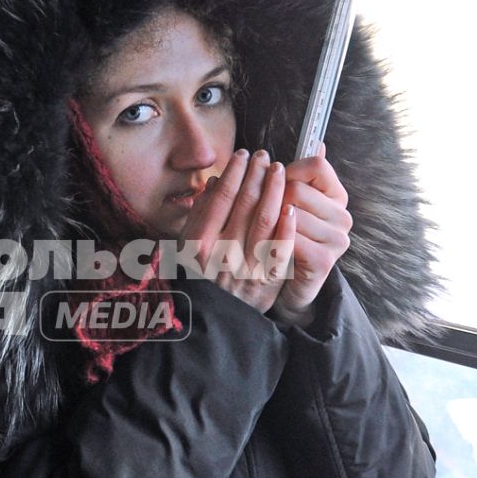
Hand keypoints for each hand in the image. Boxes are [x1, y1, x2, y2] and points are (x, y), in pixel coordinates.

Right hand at [181, 149, 295, 314]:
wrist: (214, 320)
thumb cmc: (199, 279)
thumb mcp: (185, 247)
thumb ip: (199, 215)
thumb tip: (213, 183)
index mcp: (199, 243)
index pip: (221, 197)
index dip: (235, 173)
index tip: (244, 156)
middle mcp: (222, 252)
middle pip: (245, 203)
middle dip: (257, 175)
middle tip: (265, 157)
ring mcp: (246, 266)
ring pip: (265, 219)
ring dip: (274, 191)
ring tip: (280, 172)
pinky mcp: (266, 280)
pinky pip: (280, 248)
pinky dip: (287, 225)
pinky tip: (290, 206)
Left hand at [270, 146, 352, 326]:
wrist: (288, 286)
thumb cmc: (285, 238)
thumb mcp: (293, 204)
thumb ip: (302, 176)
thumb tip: (317, 142)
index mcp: (337, 196)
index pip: (316, 166)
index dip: (288, 171)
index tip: (274, 180)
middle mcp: (342, 216)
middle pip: (297, 189)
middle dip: (271, 196)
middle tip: (258, 208)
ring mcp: (336, 240)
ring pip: (289, 213)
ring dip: (266, 218)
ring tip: (255, 227)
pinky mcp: (324, 262)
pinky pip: (288, 239)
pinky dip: (269, 238)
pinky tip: (257, 240)